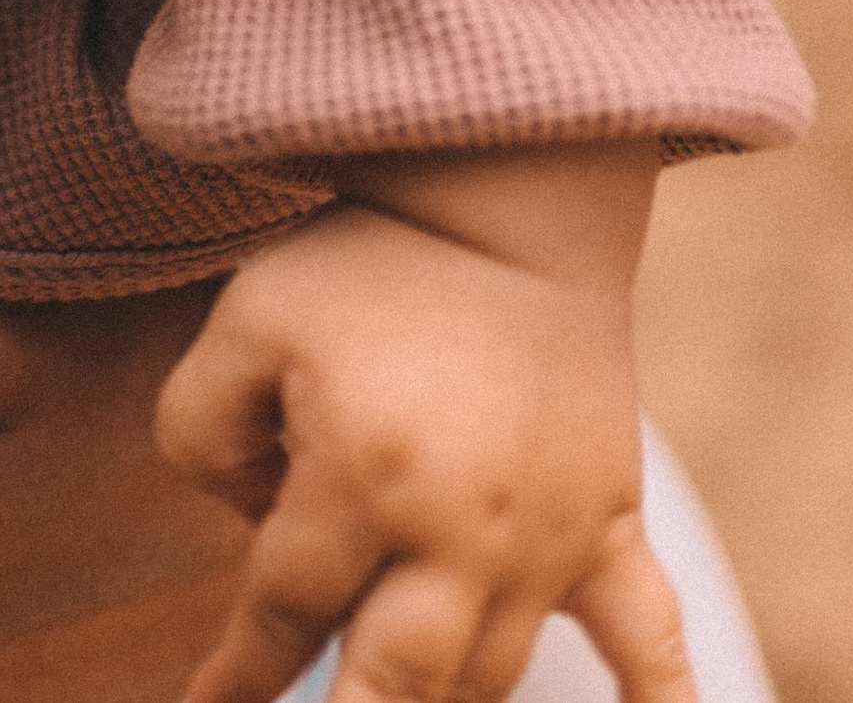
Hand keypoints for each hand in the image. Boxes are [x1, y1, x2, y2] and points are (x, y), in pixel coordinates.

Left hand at [154, 149, 693, 702]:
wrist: (508, 200)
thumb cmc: (369, 260)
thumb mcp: (245, 320)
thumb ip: (201, 431)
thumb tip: (247, 523)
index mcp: (359, 478)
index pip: (284, 615)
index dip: (237, 675)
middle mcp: (458, 530)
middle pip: (392, 686)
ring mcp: (545, 539)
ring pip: (487, 680)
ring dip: (435, 702)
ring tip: (389, 691)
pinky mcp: (610, 524)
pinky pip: (650, 642)